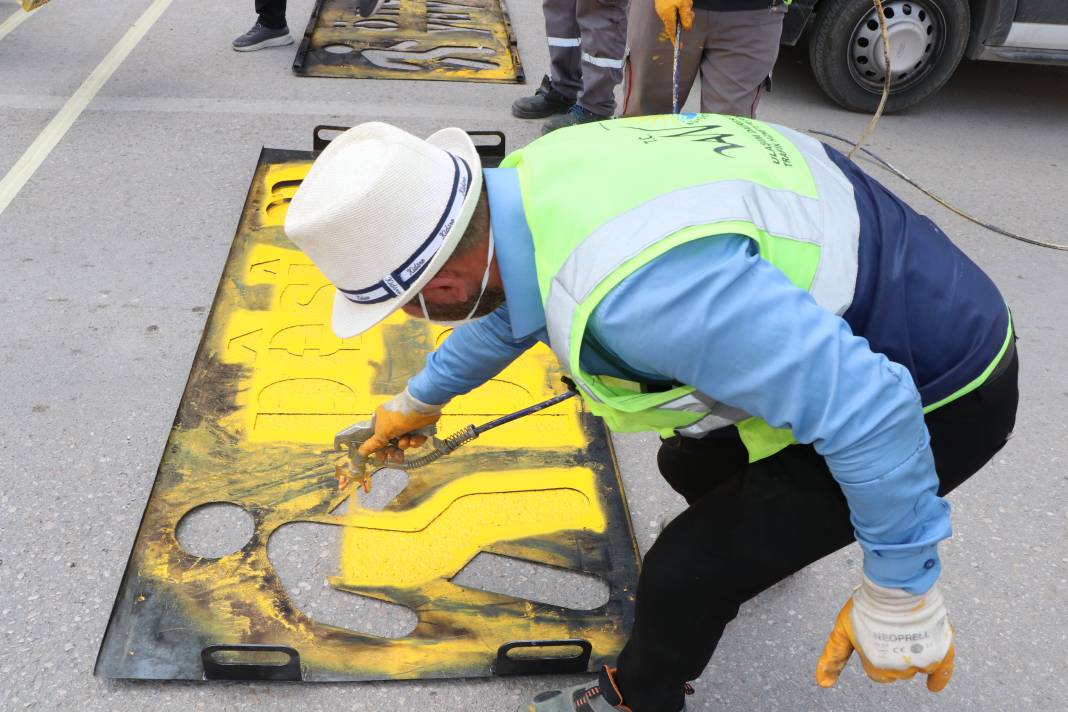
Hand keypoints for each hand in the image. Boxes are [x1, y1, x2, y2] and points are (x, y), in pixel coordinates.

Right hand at [357, 387, 442, 462]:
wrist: (421, 407)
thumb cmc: (397, 418)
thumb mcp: (383, 432)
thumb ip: (373, 444)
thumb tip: (360, 452)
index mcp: (381, 418)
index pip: (378, 436)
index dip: (380, 448)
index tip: (382, 458)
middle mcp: (393, 420)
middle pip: (392, 440)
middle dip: (395, 450)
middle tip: (397, 458)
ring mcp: (407, 423)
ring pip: (405, 440)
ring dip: (405, 444)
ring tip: (407, 442)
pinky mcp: (420, 425)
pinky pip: (416, 437)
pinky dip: (416, 439)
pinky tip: (416, 438)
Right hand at [654, 0, 693, 44]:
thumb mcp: (684, 3)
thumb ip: (686, 16)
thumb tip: (687, 28)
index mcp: (667, 15)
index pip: (671, 32)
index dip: (675, 40)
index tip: (680, 46)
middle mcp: (662, 13)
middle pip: (675, 23)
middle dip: (684, 20)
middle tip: (691, 14)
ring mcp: (661, 9)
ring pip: (674, 16)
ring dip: (682, 12)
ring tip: (687, 4)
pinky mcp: (662, 4)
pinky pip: (671, 10)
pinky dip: (678, 9)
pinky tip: (682, 2)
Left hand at [816, 576, 954, 691]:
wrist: (895, 585)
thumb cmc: (867, 604)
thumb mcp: (842, 629)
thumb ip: (834, 657)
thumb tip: (823, 684)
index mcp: (877, 665)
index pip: (878, 673)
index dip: (875, 654)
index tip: (875, 638)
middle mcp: (900, 668)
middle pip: (897, 671)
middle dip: (893, 654)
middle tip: (890, 630)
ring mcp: (921, 659)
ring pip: (916, 666)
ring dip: (912, 653)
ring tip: (904, 630)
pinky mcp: (941, 650)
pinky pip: (942, 672)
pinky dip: (938, 679)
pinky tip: (932, 686)